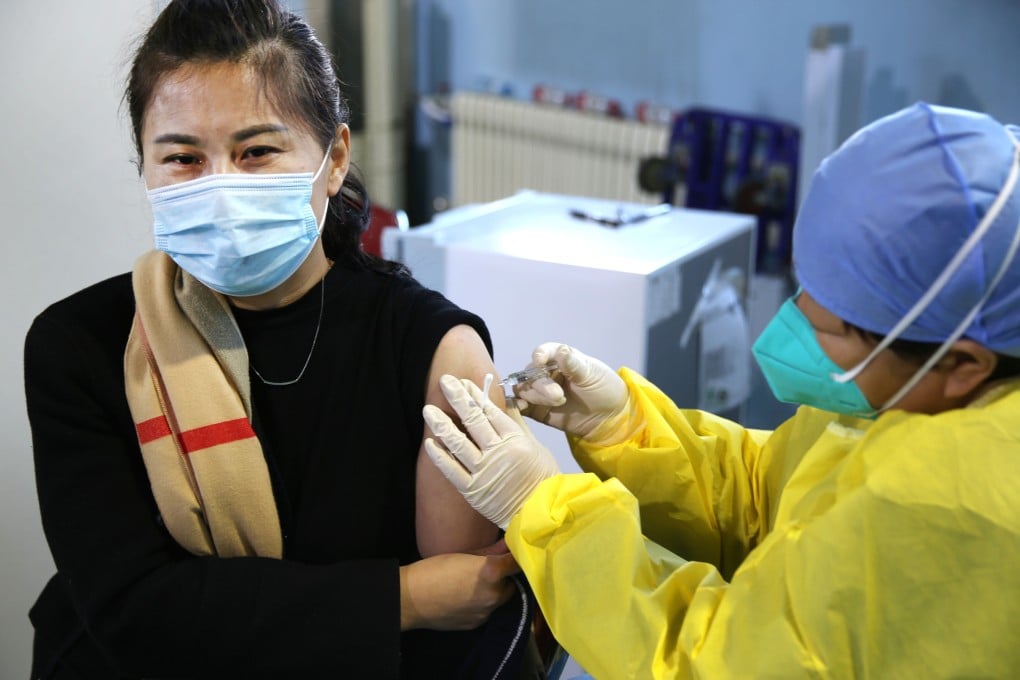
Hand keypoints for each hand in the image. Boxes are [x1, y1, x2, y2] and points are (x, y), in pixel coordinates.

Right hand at [400, 539, 518, 630]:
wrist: (411, 599)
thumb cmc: (434, 570)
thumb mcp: (463, 554)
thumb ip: (489, 551)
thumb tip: (506, 545)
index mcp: (492, 573)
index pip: (516, 563)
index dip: (516, 557)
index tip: (514, 553)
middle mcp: (494, 595)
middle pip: (512, 585)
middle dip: (505, 578)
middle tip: (490, 570)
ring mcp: (486, 613)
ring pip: (500, 601)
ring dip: (494, 592)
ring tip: (475, 585)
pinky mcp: (477, 624)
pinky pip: (487, 612)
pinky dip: (483, 604)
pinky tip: (466, 598)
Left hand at [423, 375, 559, 528]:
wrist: (541, 514)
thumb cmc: (542, 479)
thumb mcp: (536, 447)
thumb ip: (517, 425)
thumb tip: (505, 402)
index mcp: (514, 439)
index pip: (490, 411)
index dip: (475, 394)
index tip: (463, 382)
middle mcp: (497, 451)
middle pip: (473, 419)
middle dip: (457, 398)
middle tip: (444, 381)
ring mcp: (483, 471)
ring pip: (458, 442)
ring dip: (441, 424)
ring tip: (428, 409)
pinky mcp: (472, 490)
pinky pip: (452, 470)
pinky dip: (439, 456)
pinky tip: (429, 442)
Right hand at [514, 343, 630, 441]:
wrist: (610, 418)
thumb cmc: (604, 389)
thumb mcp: (592, 374)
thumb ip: (574, 364)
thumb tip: (561, 351)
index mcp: (560, 359)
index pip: (544, 352)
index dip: (539, 355)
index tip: (540, 361)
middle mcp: (547, 373)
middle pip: (531, 373)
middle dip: (542, 383)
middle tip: (558, 395)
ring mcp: (541, 392)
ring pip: (524, 389)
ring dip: (536, 395)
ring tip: (557, 402)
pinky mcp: (537, 410)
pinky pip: (521, 406)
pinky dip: (518, 405)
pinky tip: (525, 407)